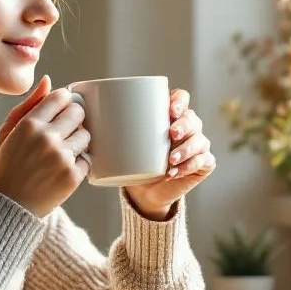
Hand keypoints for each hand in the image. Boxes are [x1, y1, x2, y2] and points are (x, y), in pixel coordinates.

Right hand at [0, 75, 89, 217]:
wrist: (7, 205)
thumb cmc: (6, 165)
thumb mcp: (8, 131)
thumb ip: (29, 105)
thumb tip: (49, 81)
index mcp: (29, 124)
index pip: (61, 97)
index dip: (64, 101)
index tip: (61, 109)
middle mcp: (46, 139)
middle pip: (78, 112)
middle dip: (74, 118)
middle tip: (64, 130)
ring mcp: (61, 158)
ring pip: (86, 135)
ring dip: (78, 140)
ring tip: (63, 151)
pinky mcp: (72, 177)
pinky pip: (87, 159)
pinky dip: (79, 163)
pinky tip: (62, 168)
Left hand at [124, 88, 215, 219]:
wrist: (144, 191)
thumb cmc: (135, 160)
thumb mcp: (124, 143)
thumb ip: (114, 127)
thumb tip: (87, 113)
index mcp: (172, 115)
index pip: (182, 98)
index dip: (179, 101)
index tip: (170, 110)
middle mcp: (188, 127)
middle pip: (192, 119)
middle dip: (183, 126)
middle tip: (171, 135)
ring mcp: (198, 145)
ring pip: (199, 141)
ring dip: (186, 149)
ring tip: (170, 160)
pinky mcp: (203, 164)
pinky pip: (203, 161)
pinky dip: (189, 166)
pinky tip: (175, 172)